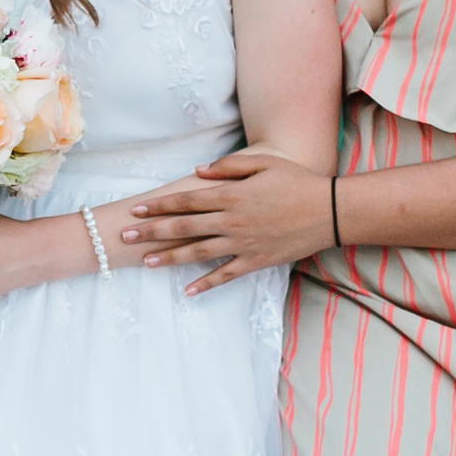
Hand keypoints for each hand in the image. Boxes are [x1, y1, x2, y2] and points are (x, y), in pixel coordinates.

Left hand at [122, 150, 331, 293]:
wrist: (330, 211)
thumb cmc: (297, 181)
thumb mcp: (263, 163)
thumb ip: (228, 167)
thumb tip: (197, 172)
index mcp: (231, 195)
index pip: (186, 200)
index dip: (159, 206)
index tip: (136, 210)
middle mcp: (231, 220)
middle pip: (183, 226)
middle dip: (152, 232)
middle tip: (125, 237)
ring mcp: (243, 243)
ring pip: (198, 253)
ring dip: (170, 258)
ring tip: (146, 262)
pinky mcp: (256, 261)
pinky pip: (226, 275)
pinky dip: (206, 284)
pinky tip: (188, 291)